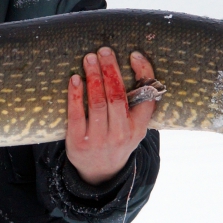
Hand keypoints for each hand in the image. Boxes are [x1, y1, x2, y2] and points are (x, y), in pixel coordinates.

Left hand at [66, 48, 155, 184]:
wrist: (100, 172)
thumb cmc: (117, 139)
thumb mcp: (134, 127)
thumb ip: (137, 103)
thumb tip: (136, 63)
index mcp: (138, 128)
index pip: (147, 98)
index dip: (143, 74)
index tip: (134, 54)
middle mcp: (121, 134)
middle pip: (117, 96)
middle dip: (110, 70)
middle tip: (104, 50)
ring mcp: (99, 139)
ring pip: (97, 102)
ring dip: (93, 77)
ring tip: (89, 59)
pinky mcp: (78, 142)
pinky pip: (76, 113)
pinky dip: (75, 94)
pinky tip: (75, 79)